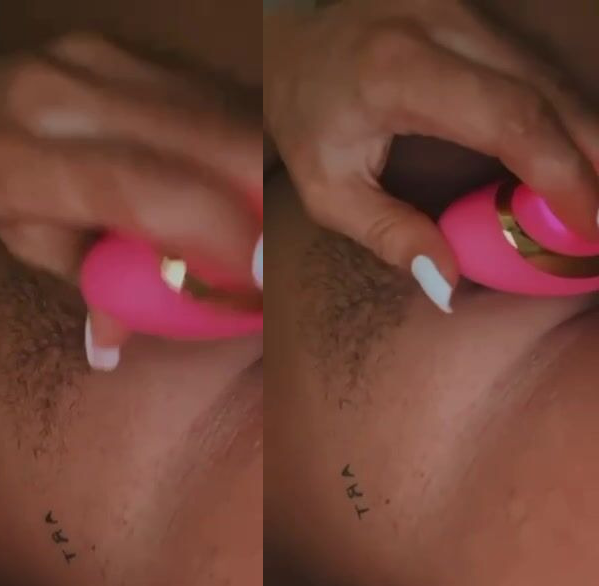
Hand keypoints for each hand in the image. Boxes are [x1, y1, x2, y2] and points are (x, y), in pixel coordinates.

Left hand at [0, 34, 279, 368]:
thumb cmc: (7, 194)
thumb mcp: (34, 248)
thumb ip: (92, 285)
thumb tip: (118, 348)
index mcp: (20, 164)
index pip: (137, 188)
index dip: (213, 229)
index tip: (259, 276)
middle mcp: (57, 98)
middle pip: (197, 135)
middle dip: (258, 192)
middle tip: (277, 246)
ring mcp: (95, 58)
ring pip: (211, 106)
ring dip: (255, 162)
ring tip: (265, 212)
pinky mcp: (126, 42)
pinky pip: (206, 87)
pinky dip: (235, 131)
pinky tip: (243, 170)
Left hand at [265, 0, 598, 312]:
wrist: (292, 37)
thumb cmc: (304, 112)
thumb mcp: (325, 185)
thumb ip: (384, 234)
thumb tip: (447, 283)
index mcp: (399, 72)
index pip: (510, 118)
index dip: (561, 172)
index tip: (585, 224)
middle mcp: (441, 26)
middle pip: (547, 91)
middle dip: (590, 155)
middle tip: (597, 219)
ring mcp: (463, 8)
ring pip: (550, 73)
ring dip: (582, 132)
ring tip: (590, 191)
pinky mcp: (475, 9)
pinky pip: (534, 63)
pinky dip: (559, 109)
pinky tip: (569, 150)